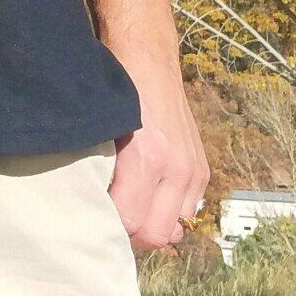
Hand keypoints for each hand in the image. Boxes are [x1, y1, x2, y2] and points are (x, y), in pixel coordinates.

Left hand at [107, 63, 209, 252]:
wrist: (148, 60)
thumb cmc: (116, 92)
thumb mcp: (100, 129)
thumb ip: (102, 171)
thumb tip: (95, 209)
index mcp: (148, 158)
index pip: (132, 223)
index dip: (110, 227)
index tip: (94, 219)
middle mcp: (178, 169)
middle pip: (157, 235)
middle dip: (132, 235)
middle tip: (110, 222)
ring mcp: (194, 170)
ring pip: (175, 227)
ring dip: (152, 225)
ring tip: (129, 211)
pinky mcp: (202, 168)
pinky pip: (188, 210)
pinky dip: (168, 211)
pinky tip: (147, 197)